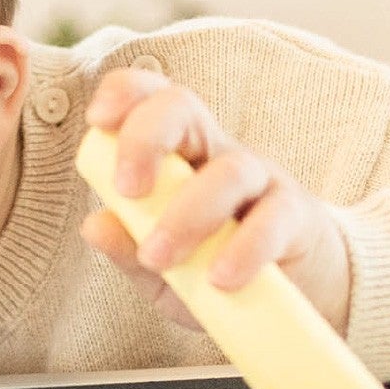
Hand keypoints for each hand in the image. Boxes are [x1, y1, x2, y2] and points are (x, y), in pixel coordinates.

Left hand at [79, 67, 351, 334]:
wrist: (288, 293)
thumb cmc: (214, 269)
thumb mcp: (162, 269)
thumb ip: (129, 249)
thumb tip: (94, 226)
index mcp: (177, 155)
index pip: (151, 100)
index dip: (126, 95)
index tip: (98, 119)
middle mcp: (216, 153)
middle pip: (184, 109)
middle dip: (147, 138)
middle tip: (127, 190)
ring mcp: (259, 179)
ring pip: (228, 172)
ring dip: (187, 215)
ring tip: (160, 259)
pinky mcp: (295, 217)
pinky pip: (272, 221)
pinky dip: (244, 249)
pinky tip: (221, 279)